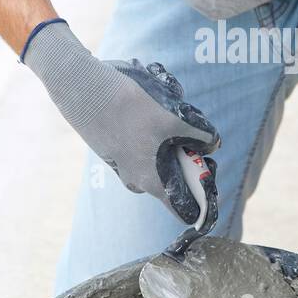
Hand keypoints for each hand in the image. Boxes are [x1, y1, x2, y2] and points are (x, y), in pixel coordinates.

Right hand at [22, 19, 219, 226]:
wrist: (85, 89)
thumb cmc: (130, 108)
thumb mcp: (174, 118)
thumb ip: (200, 134)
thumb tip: (213, 144)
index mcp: (154, 182)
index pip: (185, 209)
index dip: (204, 198)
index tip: (212, 175)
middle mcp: (137, 180)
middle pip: (176, 179)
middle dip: (189, 156)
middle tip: (194, 136)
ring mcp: (124, 166)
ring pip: (160, 159)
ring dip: (172, 139)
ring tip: (171, 113)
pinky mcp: (116, 150)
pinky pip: (144, 146)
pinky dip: (154, 131)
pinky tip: (151, 106)